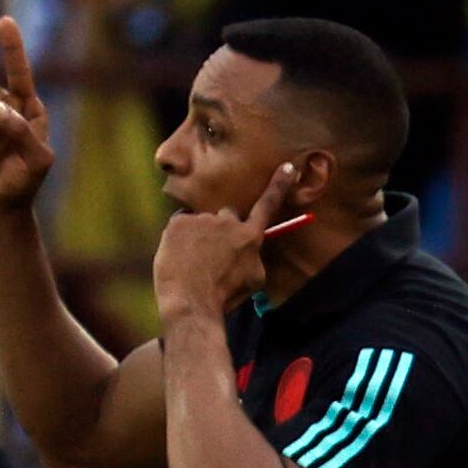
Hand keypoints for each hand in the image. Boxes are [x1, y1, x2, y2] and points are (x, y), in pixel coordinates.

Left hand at [153, 163, 296, 320]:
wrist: (192, 302)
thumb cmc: (224, 296)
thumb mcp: (254, 280)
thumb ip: (254, 256)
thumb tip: (250, 248)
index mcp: (251, 236)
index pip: (268, 204)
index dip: (279, 184)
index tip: (288, 166)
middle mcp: (229, 222)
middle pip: (227, 214)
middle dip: (222, 228)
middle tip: (212, 252)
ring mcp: (203, 220)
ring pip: (202, 222)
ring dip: (199, 235)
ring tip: (193, 261)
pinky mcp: (179, 222)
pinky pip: (181, 224)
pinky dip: (180, 237)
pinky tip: (180, 256)